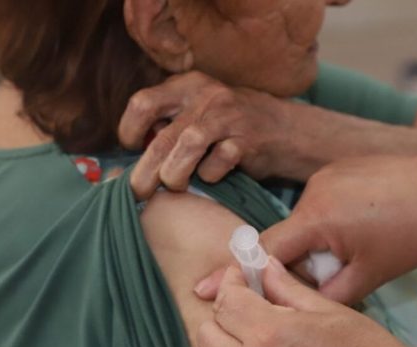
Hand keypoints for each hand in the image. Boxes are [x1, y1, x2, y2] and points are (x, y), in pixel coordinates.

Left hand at [119, 71, 328, 199]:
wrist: (286, 131)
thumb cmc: (230, 128)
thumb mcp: (197, 113)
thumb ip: (167, 124)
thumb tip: (132, 150)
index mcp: (186, 85)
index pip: (142, 103)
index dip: (129, 131)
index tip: (132, 149)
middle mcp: (205, 95)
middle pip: (162, 136)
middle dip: (145, 172)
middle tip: (138, 191)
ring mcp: (228, 116)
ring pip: (187, 146)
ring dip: (175, 174)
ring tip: (175, 186)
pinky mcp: (248, 139)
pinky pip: (218, 163)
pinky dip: (210, 175)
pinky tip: (213, 176)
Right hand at [195, 152, 416, 303]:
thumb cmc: (416, 230)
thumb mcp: (371, 273)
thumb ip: (326, 294)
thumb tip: (294, 309)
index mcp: (314, 218)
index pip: (260, 253)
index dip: (233, 276)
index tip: (203, 291)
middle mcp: (311, 193)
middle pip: (282, 239)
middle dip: (292, 264)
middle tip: (323, 278)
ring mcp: (324, 177)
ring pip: (303, 223)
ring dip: (315, 243)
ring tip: (360, 249)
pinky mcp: (338, 170)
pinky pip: (320, 204)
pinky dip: (329, 223)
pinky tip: (365, 228)